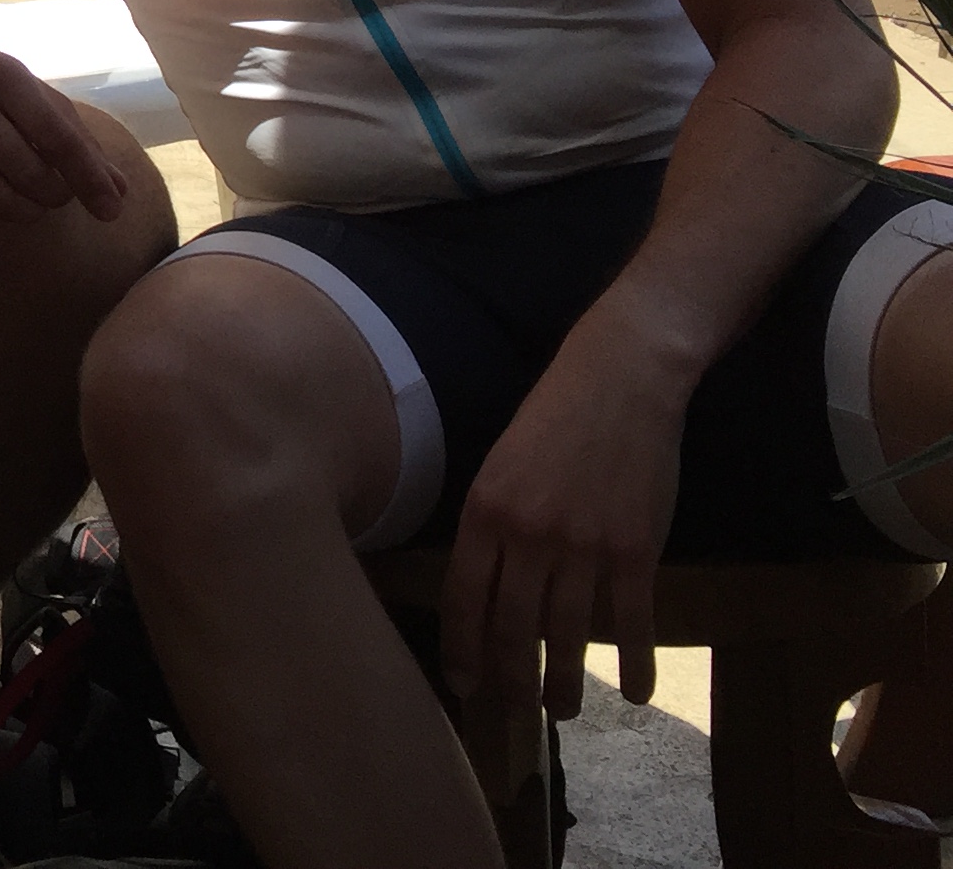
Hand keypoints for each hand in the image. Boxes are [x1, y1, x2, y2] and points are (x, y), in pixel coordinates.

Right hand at [0, 8, 126, 230]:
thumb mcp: (28, 90)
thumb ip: (75, 137)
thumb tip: (117, 193)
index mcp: (5, 76)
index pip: (56, 136)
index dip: (88, 177)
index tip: (111, 211)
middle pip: (27, 173)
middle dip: (56, 196)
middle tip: (59, 195)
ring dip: (26, 213)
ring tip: (33, 205)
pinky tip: (0, 210)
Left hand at [437, 339, 687, 717]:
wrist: (618, 383)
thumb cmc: (552, 419)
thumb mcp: (500, 466)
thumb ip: (492, 526)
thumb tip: (485, 587)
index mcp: (485, 513)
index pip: (464, 599)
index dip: (463, 649)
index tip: (465, 685)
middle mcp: (529, 536)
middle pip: (514, 628)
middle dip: (512, 680)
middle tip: (515, 715)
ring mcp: (584, 546)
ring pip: (569, 634)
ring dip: (565, 682)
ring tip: (561, 711)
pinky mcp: (635, 549)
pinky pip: (633, 622)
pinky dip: (635, 664)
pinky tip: (635, 693)